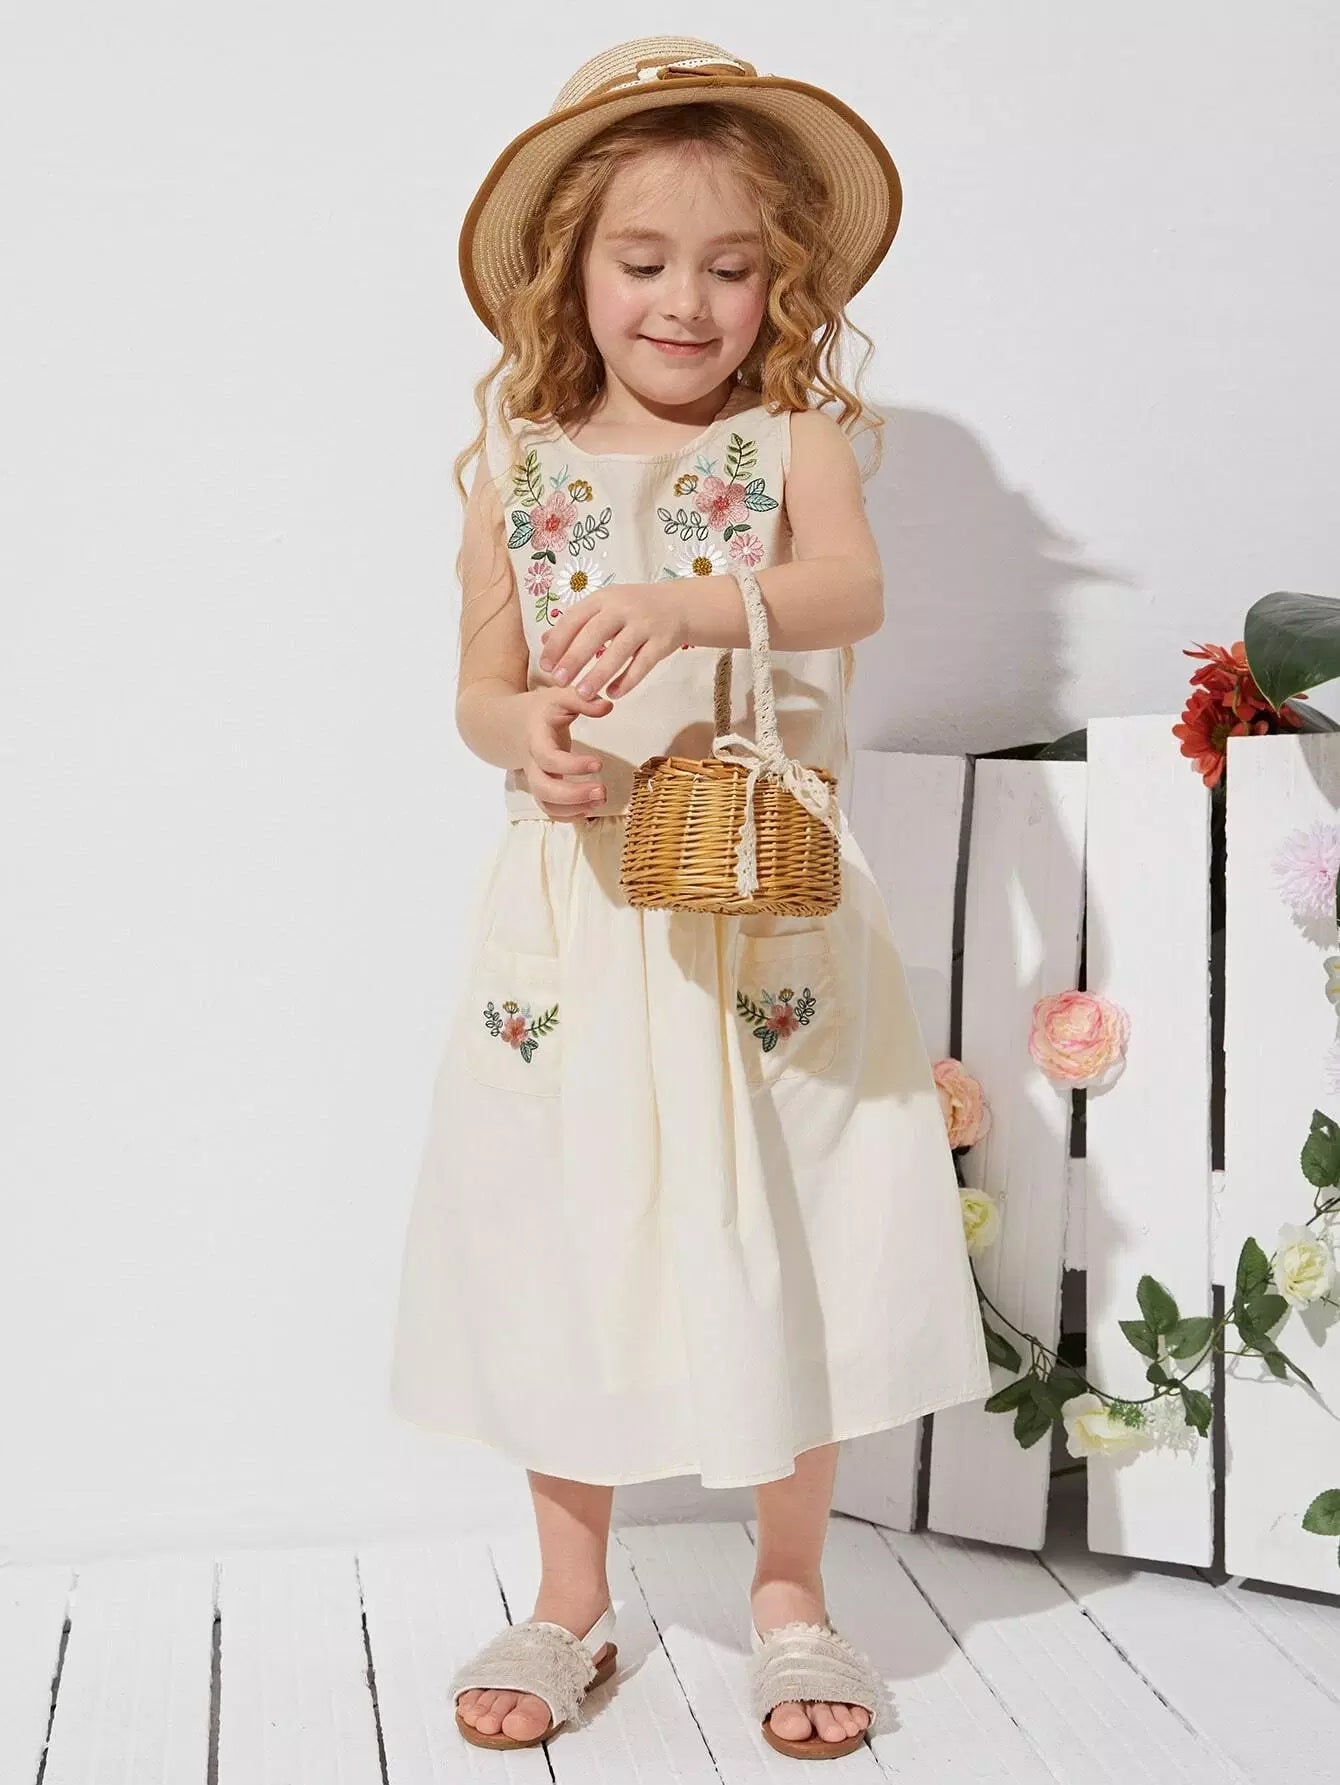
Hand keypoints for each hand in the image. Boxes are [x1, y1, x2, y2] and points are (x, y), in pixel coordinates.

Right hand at [519, 683, 613, 821]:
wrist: (508, 725)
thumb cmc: (539, 710)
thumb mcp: (558, 697)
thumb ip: (582, 700)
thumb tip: (607, 707)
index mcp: (536, 739)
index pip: (549, 758)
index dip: (572, 765)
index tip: (599, 764)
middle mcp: (533, 763)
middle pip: (543, 788)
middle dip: (573, 795)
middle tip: (602, 792)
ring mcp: (536, 778)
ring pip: (546, 803)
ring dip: (573, 808)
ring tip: (600, 801)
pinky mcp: (542, 786)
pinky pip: (550, 809)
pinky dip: (568, 815)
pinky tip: (590, 809)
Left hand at [538, 580, 690, 699]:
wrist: (680, 605)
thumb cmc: (635, 608)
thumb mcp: (605, 606)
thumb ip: (576, 623)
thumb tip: (544, 642)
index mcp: (604, 598)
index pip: (574, 619)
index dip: (558, 643)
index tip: (545, 665)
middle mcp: (623, 608)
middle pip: (595, 634)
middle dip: (574, 658)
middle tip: (559, 681)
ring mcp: (645, 624)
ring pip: (619, 651)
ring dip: (599, 674)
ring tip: (583, 694)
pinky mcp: (663, 641)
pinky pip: (643, 664)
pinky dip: (628, 680)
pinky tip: (614, 694)